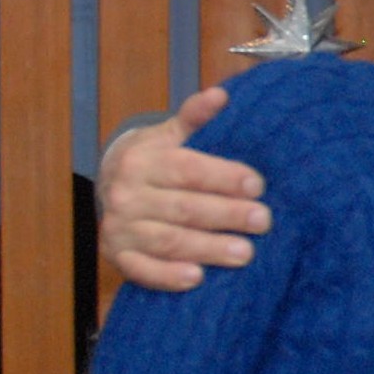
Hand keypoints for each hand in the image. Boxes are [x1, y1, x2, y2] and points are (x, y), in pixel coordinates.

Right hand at [96, 87, 268, 290]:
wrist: (110, 185)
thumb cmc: (154, 161)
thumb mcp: (170, 135)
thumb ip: (195, 118)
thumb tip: (221, 95)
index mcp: (143, 160)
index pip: (186, 169)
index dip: (223, 177)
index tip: (258, 185)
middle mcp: (126, 194)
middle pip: (183, 207)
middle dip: (226, 215)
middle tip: (263, 221)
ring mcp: (120, 227)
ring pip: (168, 240)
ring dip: (208, 249)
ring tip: (245, 253)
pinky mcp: (118, 257)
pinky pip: (142, 270)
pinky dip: (168, 276)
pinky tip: (197, 278)